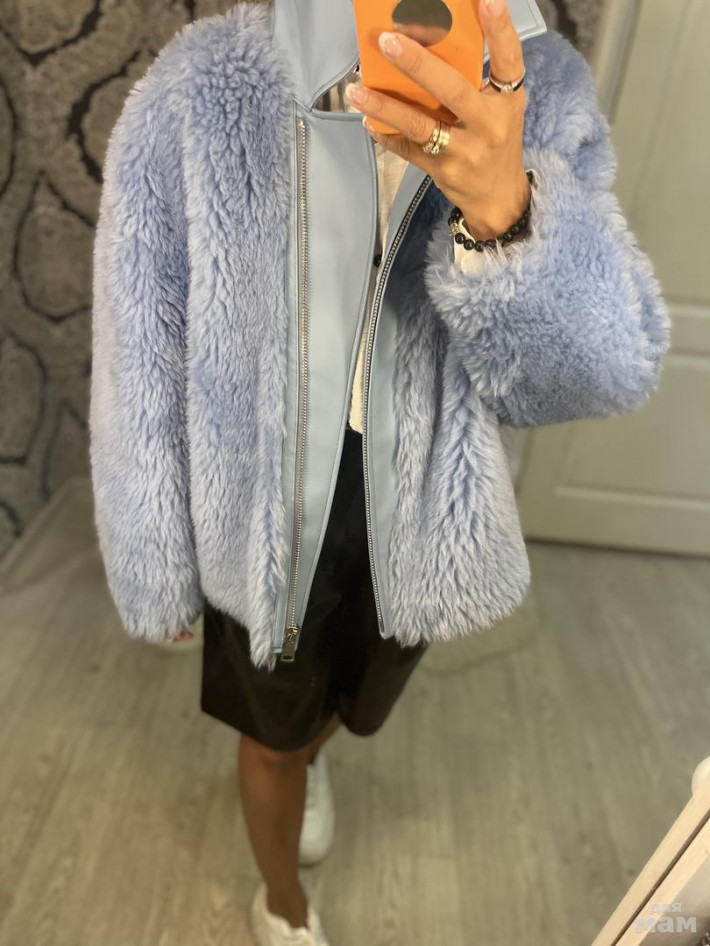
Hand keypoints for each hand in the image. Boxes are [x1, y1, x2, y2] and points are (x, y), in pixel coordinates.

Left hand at [345, 0, 530, 240]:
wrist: (498, 199)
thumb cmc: (495, 142)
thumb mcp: (499, 108)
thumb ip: (476, 79)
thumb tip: (432, 41)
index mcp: (507, 102)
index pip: (509, 60)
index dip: (500, 30)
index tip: (488, 0)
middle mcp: (488, 126)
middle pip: (452, 90)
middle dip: (418, 64)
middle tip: (388, 41)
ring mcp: (464, 152)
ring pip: (420, 125)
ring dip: (385, 106)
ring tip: (357, 89)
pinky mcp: (442, 171)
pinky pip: (408, 149)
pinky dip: (386, 135)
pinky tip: (367, 121)